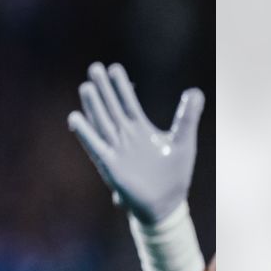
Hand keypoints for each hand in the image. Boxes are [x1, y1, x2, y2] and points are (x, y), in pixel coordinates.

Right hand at [67, 62, 204, 224]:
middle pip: (111, 107)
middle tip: (94, 67)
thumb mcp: (184, 141)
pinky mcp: (110, 165)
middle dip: (103, 88)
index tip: (114, 68)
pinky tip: (75, 118)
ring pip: (102, 122)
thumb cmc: (174, 174)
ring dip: (94, 105)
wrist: (166, 204)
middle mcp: (125, 136)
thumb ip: (186, 116)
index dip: (121, 85)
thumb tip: (195, 91)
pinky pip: (95, 146)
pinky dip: (85, 133)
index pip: (128, 102)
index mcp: (140, 129)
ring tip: (86, 86)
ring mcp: (116, 149)